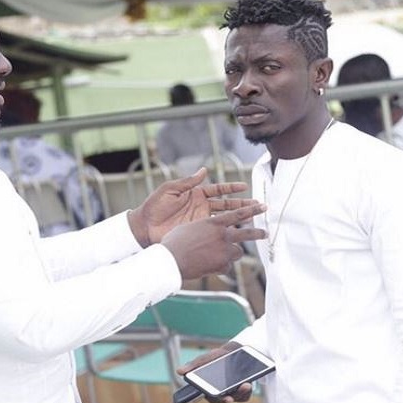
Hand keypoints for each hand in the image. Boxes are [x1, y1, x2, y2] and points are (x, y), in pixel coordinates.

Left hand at [128, 167, 258, 246]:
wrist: (144, 227)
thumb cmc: (154, 206)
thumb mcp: (169, 190)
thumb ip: (187, 182)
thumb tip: (203, 170)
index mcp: (196, 193)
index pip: (218, 189)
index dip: (231, 188)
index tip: (245, 187)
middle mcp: (201, 206)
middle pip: (226, 205)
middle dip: (242, 205)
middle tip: (258, 205)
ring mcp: (201, 219)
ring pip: (224, 218)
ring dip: (239, 218)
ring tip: (254, 219)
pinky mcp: (197, 232)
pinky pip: (215, 231)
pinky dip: (226, 232)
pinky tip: (238, 233)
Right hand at [161, 204, 266, 279]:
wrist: (172, 260)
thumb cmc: (175, 242)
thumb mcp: (190, 227)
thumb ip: (204, 228)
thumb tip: (209, 231)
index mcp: (214, 223)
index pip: (238, 214)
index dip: (252, 210)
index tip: (263, 207)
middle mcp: (222, 236)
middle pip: (247, 233)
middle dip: (258, 233)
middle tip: (265, 233)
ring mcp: (224, 251)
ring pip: (237, 252)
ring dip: (232, 253)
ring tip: (221, 256)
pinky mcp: (222, 265)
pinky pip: (227, 266)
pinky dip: (221, 266)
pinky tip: (209, 266)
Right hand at [177, 342, 253, 402]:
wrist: (232, 352)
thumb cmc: (215, 358)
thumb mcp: (205, 359)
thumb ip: (193, 365)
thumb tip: (178, 371)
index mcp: (209, 388)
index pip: (210, 397)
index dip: (216, 400)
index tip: (221, 398)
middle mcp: (220, 393)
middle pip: (223, 399)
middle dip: (227, 399)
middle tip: (231, 397)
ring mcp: (232, 393)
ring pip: (236, 398)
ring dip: (240, 393)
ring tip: (245, 385)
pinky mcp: (242, 392)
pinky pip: (245, 396)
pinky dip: (247, 391)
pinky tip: (248, 383)